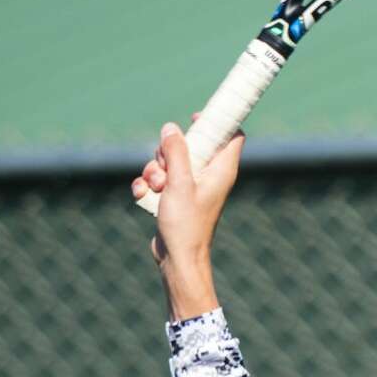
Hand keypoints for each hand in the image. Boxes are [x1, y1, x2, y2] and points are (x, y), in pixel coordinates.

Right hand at [132, 116, 244, 266]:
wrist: (177, 259)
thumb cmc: (186, 224)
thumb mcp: (179, 183)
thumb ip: (176, 152)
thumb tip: (170, 128)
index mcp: (221, 169)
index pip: (231, 134)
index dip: (216, 121)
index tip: (197, 116)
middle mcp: (209, 175)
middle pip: (190, 144)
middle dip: (168, 152)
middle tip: (166, 168)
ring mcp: (191, 186)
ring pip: (169, 161)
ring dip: (154, 171)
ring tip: (156, 188)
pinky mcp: (175, 197)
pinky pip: (159, 179)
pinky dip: (148, 185)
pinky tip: (144, 195)